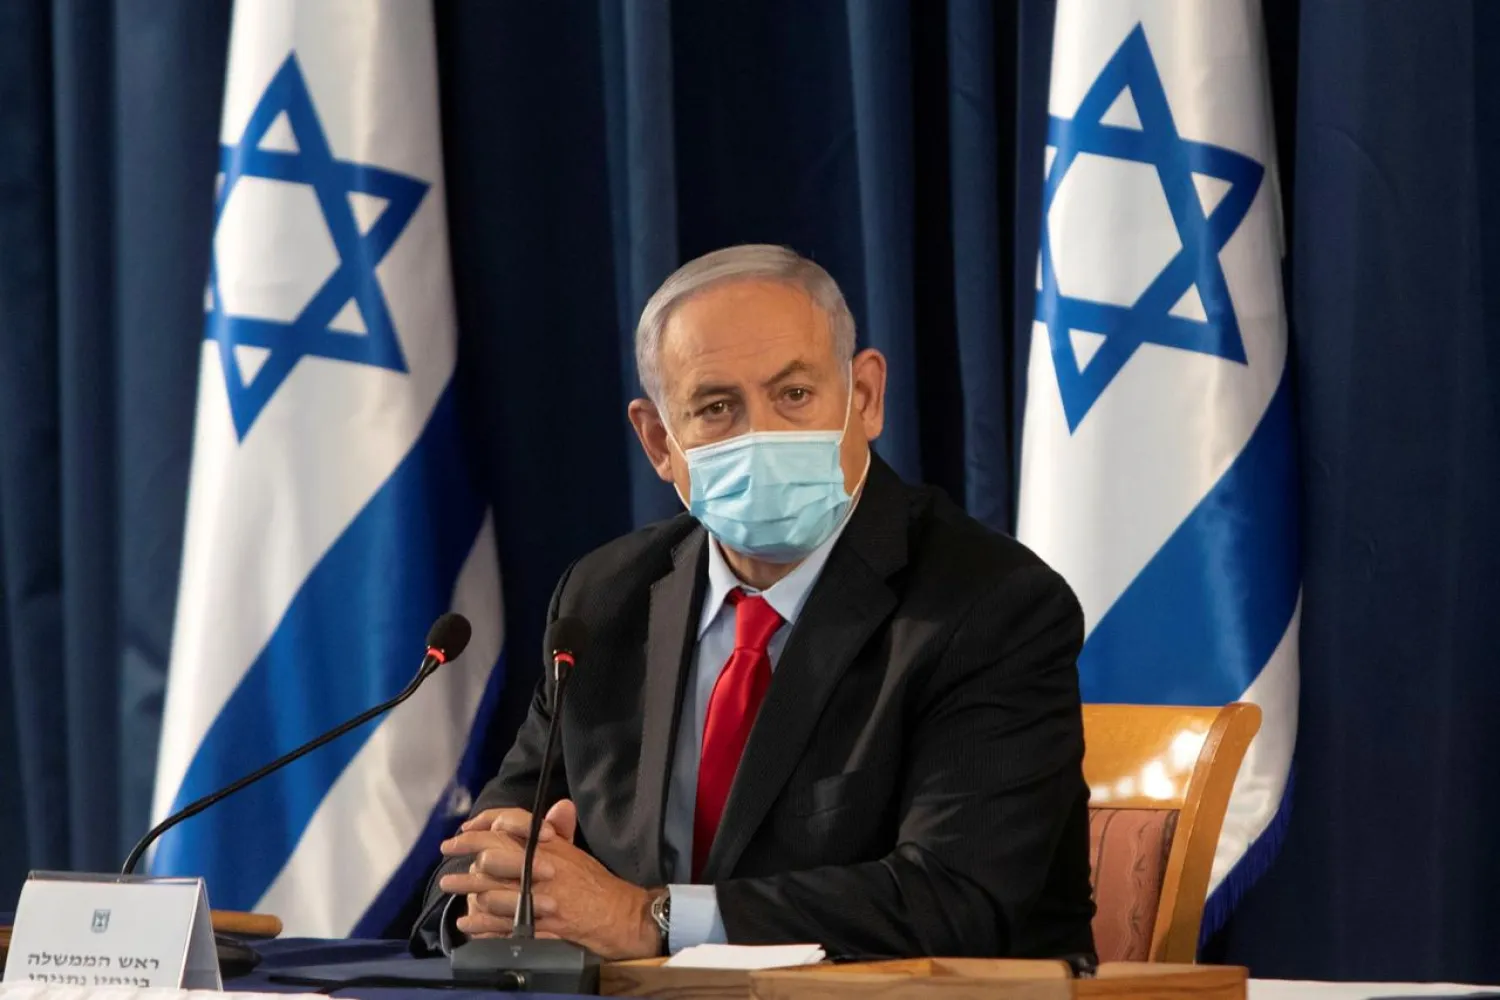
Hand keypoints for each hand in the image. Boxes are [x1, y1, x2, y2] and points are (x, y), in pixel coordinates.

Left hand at [439, 799, 660, 959]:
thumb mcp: (577, 852)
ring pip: (491, 889)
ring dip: (466, 887)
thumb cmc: (595, 883)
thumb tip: (558, 806)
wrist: (616, 915)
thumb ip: (562, 830)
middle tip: (447, 852)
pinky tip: (466, 922)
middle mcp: (540, 868)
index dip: (485, 822)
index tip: (467, 827)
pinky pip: (501, 923)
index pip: (511, 824)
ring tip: (448, 885)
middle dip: (466, 851)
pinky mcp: (536, 924)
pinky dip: (481, 923)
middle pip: (494, 854)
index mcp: (548, 847)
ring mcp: (537, 898)